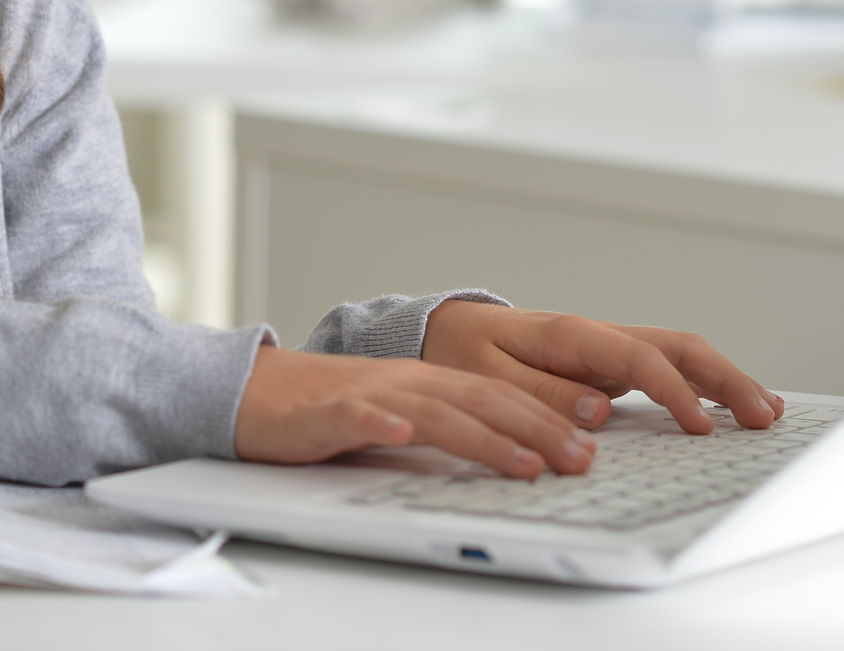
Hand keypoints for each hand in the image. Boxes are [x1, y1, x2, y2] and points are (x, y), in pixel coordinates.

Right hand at [234, 344, 595, 478]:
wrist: (257, 392)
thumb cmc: (328, 411)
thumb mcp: (398, 418)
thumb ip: (445, 430)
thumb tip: (509, 458)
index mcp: (427, 382)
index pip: (498, 396)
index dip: (546, 419)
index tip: (587, 447)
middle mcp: (407, 382)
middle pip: (481, 399)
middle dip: (536, 429)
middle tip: (579, 460)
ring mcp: (368, 394)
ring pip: (434, 410)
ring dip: (483, 436)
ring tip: (524, 461)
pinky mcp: (326, 411)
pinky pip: (357, 414)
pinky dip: (381, 422)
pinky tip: (401, 433)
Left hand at [420, 301, 783, 435]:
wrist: (442, 329)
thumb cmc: (461, 352)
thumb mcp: (486, 375)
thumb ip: (541, 393)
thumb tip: (598, 410)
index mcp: (570, 335)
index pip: (639, 360)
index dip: (675, 393)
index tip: (701, 428)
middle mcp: (597, 336)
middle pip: (677, 347)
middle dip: (726, 378)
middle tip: (764, 415)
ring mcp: (606, 349)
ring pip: (678, 354)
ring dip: (724, 378)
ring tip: (766, 409)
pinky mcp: (607, 364)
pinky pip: (665, 368)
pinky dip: (702, 383)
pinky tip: (727, 404)